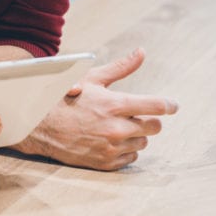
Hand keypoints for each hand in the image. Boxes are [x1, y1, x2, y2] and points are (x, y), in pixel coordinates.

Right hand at [13, 49, 176, 170]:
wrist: (42, 127)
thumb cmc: (68, 99)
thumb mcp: (93, 78)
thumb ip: (122, 67)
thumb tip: (142, 52)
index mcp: (115, 105)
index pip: (156, 107)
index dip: (169, 105)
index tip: (173, 105)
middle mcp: (116, 128)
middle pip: (155, 127)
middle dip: (150, 119)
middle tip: (138, 114)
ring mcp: (111, 148)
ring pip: (143, 142)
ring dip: (136, 134)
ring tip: (117, 125)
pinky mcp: (106, 163)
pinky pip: (131, 157)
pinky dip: (126, 148)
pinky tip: (111, 139)